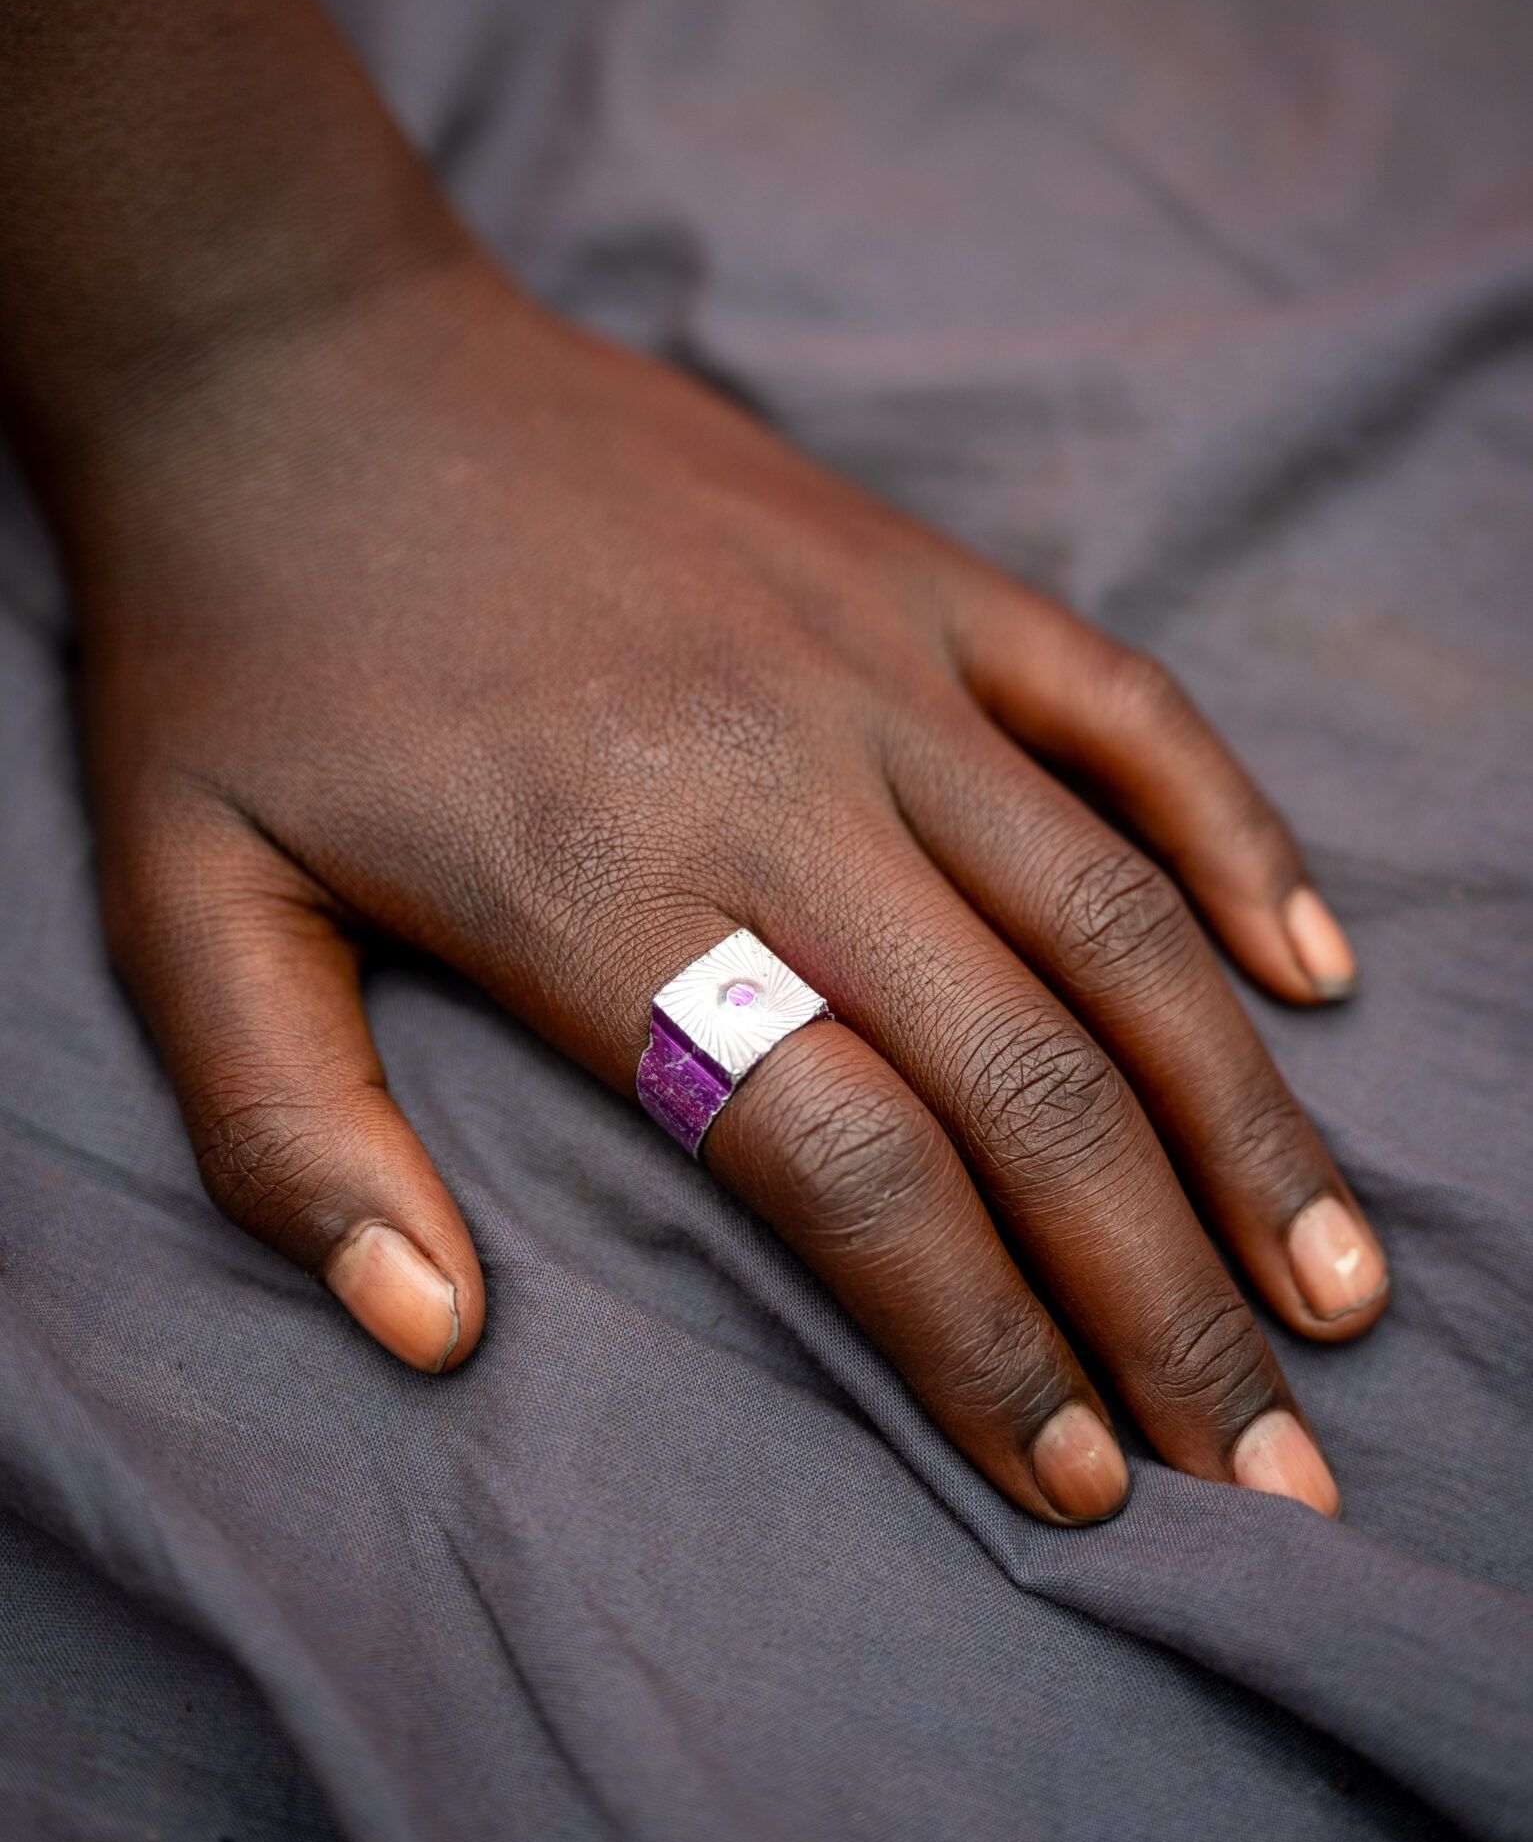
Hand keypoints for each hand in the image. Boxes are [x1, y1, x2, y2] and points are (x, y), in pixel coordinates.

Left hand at [69, 246, 1384, 1524]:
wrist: (295, 353)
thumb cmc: (234, 646)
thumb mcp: (182, 904)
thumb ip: (290, 1136)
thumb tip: (436, 1338)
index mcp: (610, 895)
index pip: (857, 1173)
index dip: (981, 1349)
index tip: (1072, 1488)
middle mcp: (784, 784)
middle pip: (1030, 1085)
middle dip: (1167, 1306)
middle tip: (1267, 1474)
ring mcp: (875, 664)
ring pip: (1119, 919)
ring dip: (1246, 1121)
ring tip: (1334, 1285)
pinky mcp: (916, 572)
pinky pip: (1126, 704)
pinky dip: (1238, 836)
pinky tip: (1314, 968)